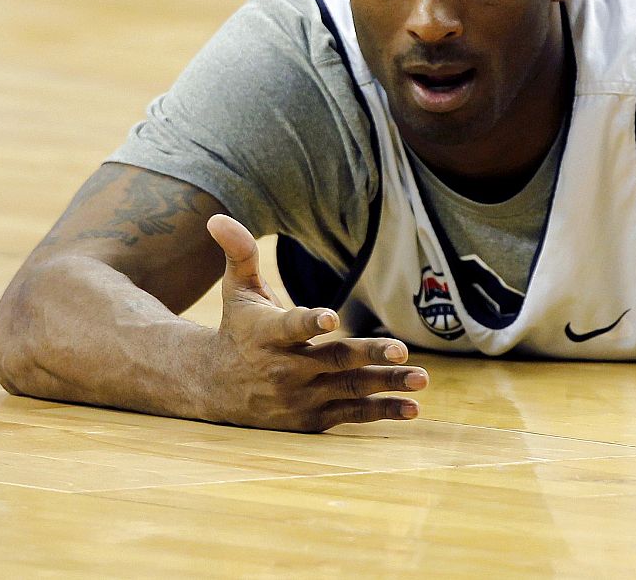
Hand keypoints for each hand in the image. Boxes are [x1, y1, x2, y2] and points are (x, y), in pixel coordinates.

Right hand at [203, 214, 427, 430]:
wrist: (213, 387)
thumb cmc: (238, 329)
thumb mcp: (237, 290)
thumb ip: (241, 253)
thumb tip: (217, 217)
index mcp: (267, 335)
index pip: (290, 326)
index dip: (309, 321)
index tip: (330, 317)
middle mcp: (283, 369)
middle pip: (333, 360)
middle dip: (368, 354)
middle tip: (402, 350)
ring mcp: (298, 397)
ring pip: (348, 389)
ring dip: (387, 384)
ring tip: (421, 378)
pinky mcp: (310, 419)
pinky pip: (350, 414)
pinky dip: (381, 411)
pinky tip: (412, 409)